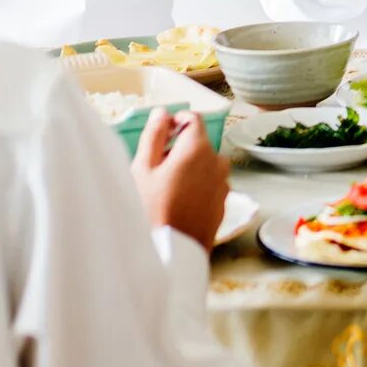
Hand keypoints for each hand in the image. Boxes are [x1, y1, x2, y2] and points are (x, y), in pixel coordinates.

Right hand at [130, 108, 230, 247]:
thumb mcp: (143, 169)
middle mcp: (218, 163)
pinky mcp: (224, 204)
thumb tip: (162, 113)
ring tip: (166, 188)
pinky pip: (210, 184)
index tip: (161, 135)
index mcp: (198, 149)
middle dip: (180, 148)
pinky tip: (178, 203)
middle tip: (156, 168)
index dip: (176, 121)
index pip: (194, 119)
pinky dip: (198, 186)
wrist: (171, 253)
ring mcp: (224, 184)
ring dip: (190, 168)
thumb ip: (154, 135)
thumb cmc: (151, 210)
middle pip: (199, 143)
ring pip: (206, 165)